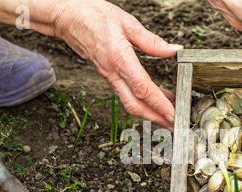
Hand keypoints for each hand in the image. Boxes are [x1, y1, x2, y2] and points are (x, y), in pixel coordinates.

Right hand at [53, 0, 181, 127]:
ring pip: (130, 103)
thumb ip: (151, 41)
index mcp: (119, 59)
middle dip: (156, 118)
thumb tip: (173, 50)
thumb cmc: (92, 16)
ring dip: (150, 113)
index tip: (172, 114)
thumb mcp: (127, 23)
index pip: (142, 89)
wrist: (67, 17)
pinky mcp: (108, 76)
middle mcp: (113, 73)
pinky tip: (155, 98)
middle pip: (135, 106)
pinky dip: (142, 102)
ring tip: (168, 115)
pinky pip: (126, 94)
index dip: (159, 104)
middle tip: (174, 125)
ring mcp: (109, 76)